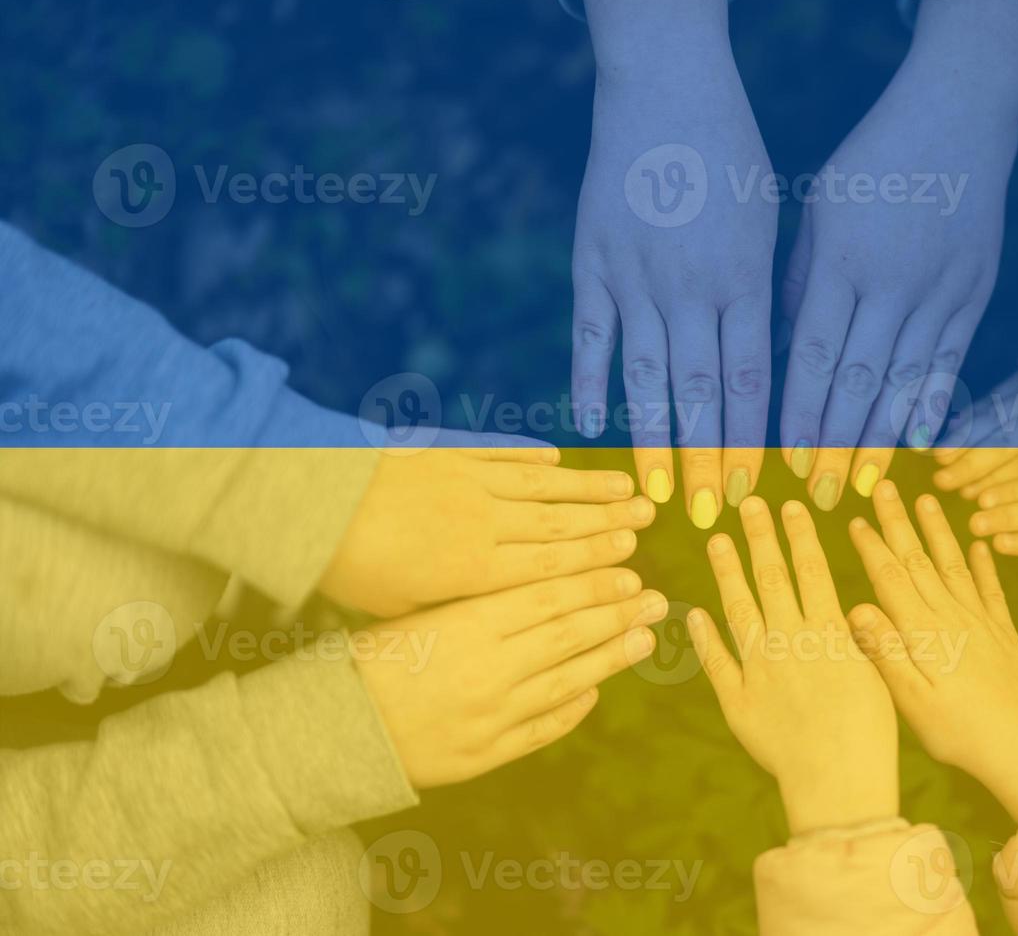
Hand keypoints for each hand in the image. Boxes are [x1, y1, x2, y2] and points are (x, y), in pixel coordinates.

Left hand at [319, 449, 653, 617]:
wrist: (310, 502)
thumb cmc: (349, 569)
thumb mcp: (404, 609)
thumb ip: (458, 609)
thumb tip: (501, 619)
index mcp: (474, 570)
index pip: (551, 567)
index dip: (597, 563)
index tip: (633, 561)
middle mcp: (483, 522)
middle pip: (560, 524)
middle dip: (609, 523)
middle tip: (650, 520)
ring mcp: (468, 482)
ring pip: (543, 486)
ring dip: (587, 488)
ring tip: (627, 488)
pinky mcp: (448, 453)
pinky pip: (502, 454)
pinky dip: (532, 456)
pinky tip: (558, 458)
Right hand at [356, 567, 666, 787]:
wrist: (330, 732)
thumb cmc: (367, 659)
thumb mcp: (419, 613)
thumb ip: (478, 601)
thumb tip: (537, 584)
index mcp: (468, 622)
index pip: (548, 596)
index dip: (594, 583)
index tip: (629, 571)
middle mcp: (488, 668)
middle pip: (568, 634)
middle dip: (617, 614)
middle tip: (655, 598)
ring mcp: (491, 715)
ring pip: (568, 680)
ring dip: (611, 658)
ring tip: (644, 638)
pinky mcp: (486, 754)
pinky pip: (544, 728)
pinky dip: (574, 708)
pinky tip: (596, 690)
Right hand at [572, 0, 777, 528]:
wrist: (665, 87)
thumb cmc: (731, 154)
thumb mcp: (770, 221)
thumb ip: (766, 292)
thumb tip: (771, 365)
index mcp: (746, 277)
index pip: (752, 379)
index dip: (754, 438)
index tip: (757, 487)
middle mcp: (692, 286)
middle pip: (702, 390)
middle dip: (709, 458)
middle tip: (712, 514)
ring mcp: (637, 276)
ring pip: (647, 374)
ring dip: (654, 437)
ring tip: (658, 491)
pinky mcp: (593, 262)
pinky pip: (590, 335)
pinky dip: (589, 381)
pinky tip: (591, 426)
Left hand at [688, 497, 898, 834]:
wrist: (841, 782)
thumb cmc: (873, 734)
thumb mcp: (880, 676)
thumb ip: (861, 638)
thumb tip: (852, 606)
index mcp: (829, 633)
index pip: (811, 570)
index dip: (798, 535)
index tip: (789, 506)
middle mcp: (791, 642)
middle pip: (772, 578)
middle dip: (760, 537)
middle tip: (748, 503)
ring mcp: (760, 670)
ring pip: (740, 609)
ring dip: (728, 572)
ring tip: (717, 539)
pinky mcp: (739, 702)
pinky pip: (717, 663)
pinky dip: (704, 637)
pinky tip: (693, 614)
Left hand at [778, 0, 1017, 511]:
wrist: (960, 115)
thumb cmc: (873, 159)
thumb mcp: (817, 208)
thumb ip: (798, 280)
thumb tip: (779, 350)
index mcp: (841, 260)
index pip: (814, 354)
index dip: (800, 412)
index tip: (783, 460)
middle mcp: (891, 283)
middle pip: (858, 379)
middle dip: (836, 444)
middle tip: (818, 495)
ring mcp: (940, 290)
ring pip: (905, 380)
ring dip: (881, 439)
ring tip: (863, 488)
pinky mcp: (976, 292)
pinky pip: (950, 361)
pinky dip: (933, 405)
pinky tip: (919, 446)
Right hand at [846, 481, 1017, 822]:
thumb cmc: (959, 733)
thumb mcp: (911, 701)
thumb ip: (885, 652)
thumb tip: (856, 607)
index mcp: (923, 633)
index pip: (891, 578)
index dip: (871, 546)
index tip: (855, 518)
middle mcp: (952, 618)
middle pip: (919, 560)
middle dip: (900, 522)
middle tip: (885, 487)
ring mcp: (980, 623)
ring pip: (954, 564)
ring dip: (938, 530)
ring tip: (927, 499)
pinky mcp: (1003, 634)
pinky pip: (991, 589)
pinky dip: (984, 564)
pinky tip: (979, 544)